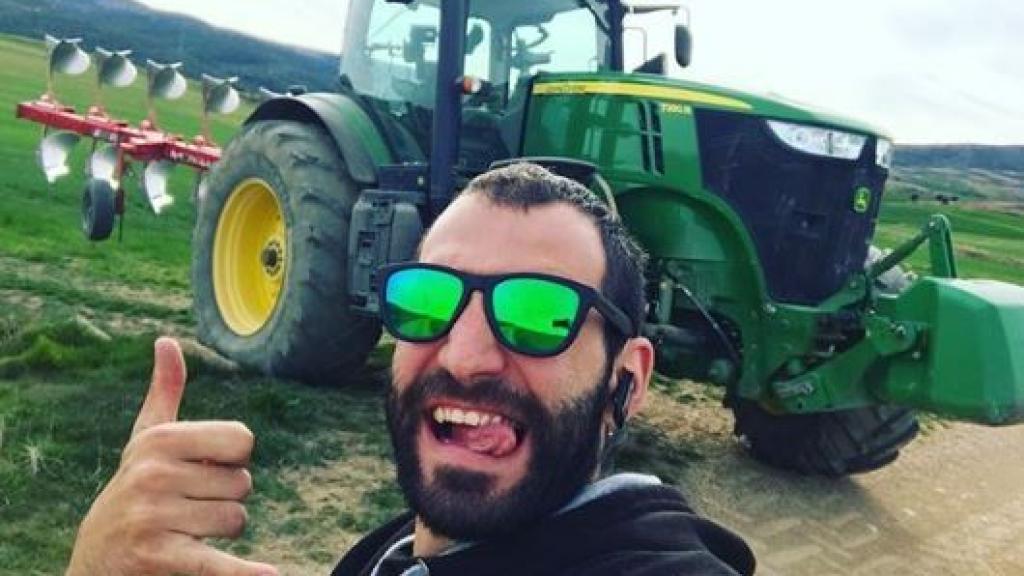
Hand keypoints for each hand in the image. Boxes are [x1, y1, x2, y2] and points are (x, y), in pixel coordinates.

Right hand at [66, 337, 277, 575]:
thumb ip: (165, 392)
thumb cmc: (134, 492)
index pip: (242, 440)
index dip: (232, 460)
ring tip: (183, 532)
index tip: (201, 471)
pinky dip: (242, 573)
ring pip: (237, 520)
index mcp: (161, 439)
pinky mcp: (159, 556)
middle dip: (224, 500)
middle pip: (242, 484)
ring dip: (219, 533)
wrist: (96, 561)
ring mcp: (155, 516)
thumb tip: (167, 341)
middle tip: (187, 509)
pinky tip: (268, 575)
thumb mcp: (146, 441)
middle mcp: (154, 473)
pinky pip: (215, 562)